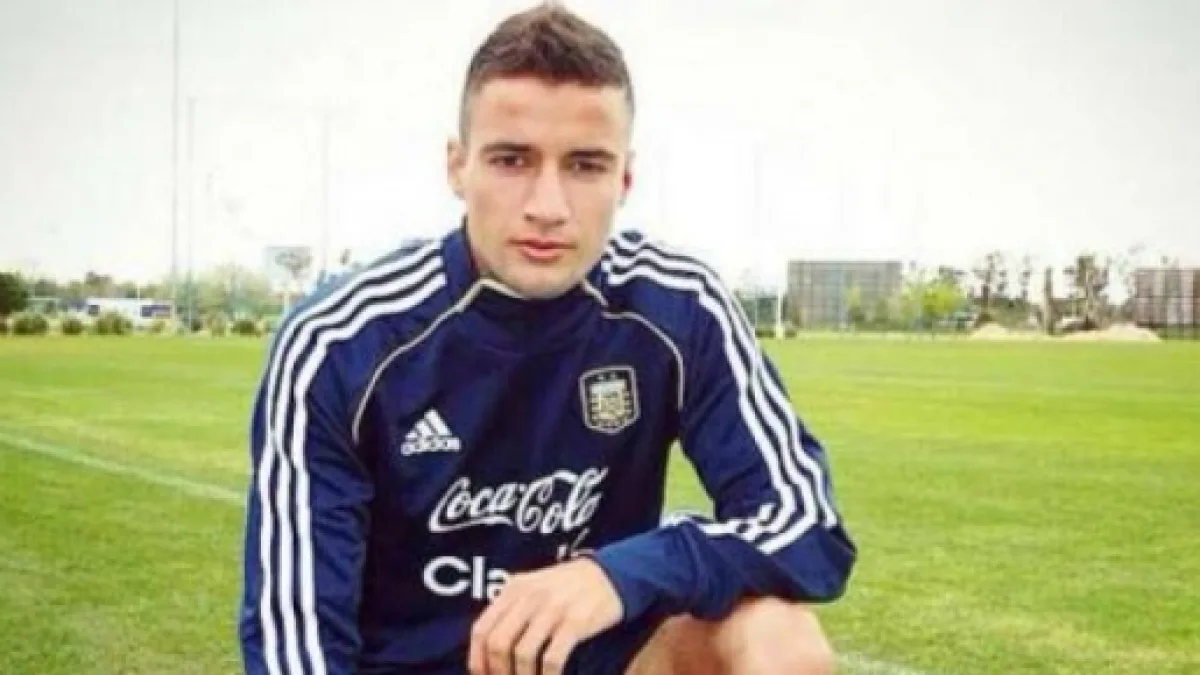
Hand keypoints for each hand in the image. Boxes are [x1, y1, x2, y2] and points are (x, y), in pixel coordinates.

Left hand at [467, 557, 622, 674]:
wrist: (610, 574)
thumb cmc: (567, 587)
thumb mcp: (533, 587)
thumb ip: (511, 611)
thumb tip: (490, 651)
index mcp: (514, 589)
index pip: (481, 629)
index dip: (477, 661)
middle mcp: (529, 597)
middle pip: (498, 644)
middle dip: (498, 673)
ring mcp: (552, 609)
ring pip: (523, 655)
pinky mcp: (575, 622)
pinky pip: (552, 659)